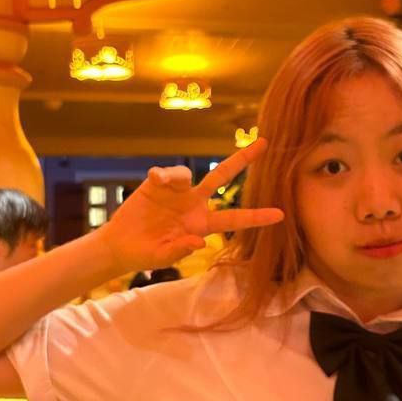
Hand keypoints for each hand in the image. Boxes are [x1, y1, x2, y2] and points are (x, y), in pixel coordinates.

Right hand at [100, 138, 283, 270]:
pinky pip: (166, 174)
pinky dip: (163, 174)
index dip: (256, 217)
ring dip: (176, 175)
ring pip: (187, 173)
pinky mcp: (157, 184)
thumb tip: (199, 242)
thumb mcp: (162, 257)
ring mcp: (177, 192)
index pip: (234, 219)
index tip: (280, 215)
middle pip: (223, 176)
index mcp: (202, 224)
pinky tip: (153, 179)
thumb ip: (180, 250)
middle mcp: (194, 203)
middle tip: (265, 143)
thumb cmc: (145, 254)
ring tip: (160, 182)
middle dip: (242, 159)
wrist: (121, 245)